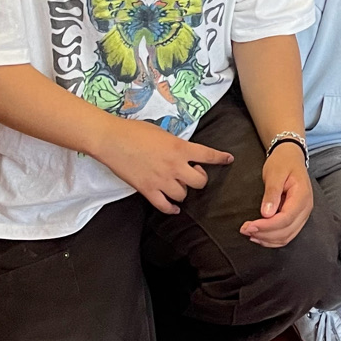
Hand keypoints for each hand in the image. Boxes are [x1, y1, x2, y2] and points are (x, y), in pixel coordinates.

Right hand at [98, 119, 232, 214]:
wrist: (112, 139)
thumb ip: (176, 144)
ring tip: (178, 184)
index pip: (208, 154)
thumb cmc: (135, 131)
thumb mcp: (163, 132)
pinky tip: (174, 207)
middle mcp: (174, 166)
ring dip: (183, 191)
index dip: (220, 158)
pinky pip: (165, 206)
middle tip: (192, 173)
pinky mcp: (147, 190)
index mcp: (180, 147)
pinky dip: (171, 209)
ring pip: (183, 195)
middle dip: (199, 178)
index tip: (228, 159)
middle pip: (199, 182)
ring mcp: (161, 180)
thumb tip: (182, 152)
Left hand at [240, 144, 313, 247]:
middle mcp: (306, 208)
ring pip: (287, 237)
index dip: (267, 226)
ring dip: (267, 239)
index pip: (286, 218)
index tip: (249, 226)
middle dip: (264, 234)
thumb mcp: (275, 173)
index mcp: (302, 196)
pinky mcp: (296, 218)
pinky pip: (286, 234)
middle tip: (244, 230)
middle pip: (286, 231)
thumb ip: (272, 192)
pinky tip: (259, 236)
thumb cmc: (282, 162)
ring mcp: (302, 215)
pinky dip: (272, 239)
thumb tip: (266, 214)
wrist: (291, 157)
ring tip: (249, 233)